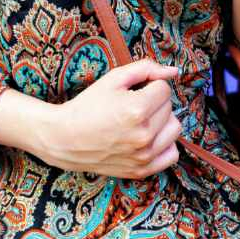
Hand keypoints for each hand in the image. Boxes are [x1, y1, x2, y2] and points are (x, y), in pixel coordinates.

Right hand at [38, 59, 180, 179]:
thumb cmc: (88, 105)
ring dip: (162, 121)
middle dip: (155, 101)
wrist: (65, 138)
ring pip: (174, 129)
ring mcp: (144, 156)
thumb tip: (174, 70)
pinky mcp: (141, 170)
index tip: (135, 90)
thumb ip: (146, 68)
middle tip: (134, 103)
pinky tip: (148, 137)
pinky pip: (171, 154)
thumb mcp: (114, 78)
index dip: (150, 85)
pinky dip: (164, 144)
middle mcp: (144, 136)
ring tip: (142, 120)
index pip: (164, 88)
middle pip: (170, 108)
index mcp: (137, 110)